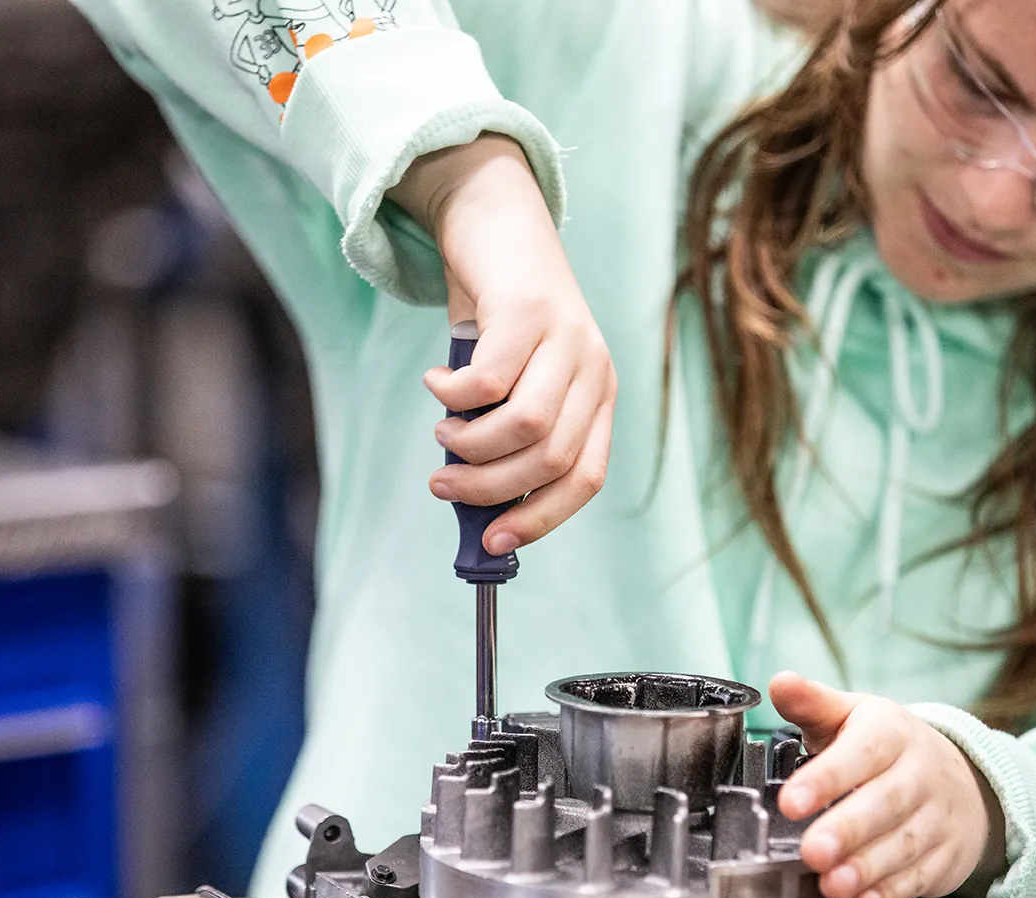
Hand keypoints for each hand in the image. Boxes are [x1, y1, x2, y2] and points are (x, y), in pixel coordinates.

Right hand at [389, 135, 617, 555]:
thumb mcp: (512, 381)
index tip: (494, 540)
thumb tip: (473, 507)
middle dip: (488, 487)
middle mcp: (595, 370)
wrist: (498, 219)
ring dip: (469, 445)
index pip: (585, 478)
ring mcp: (568, 338)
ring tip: (442, 431)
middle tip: (443, 484)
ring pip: (525, 427)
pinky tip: (436, 379)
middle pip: (551, 459)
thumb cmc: (499, 315)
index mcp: (599, 397)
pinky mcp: (530, 310)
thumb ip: (503, 437)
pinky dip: (451, 394)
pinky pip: (488, 381)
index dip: (541, 517)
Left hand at [771, 672, 1005, 897]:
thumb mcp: (852, 717)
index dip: (827, 778)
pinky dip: (890, 892)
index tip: (790, 800)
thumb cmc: (888, 748)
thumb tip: (779, 682)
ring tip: (831, 882)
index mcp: (891, 733)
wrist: (960, 781)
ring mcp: (936, 817)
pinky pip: (919, 876)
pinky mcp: (945, 856)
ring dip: (866, 868)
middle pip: (886, 802)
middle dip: (848, 829)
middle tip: (812, 850)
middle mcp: (919, 773)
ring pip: (903, 844)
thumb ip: (811, 704)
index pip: (861, 753)